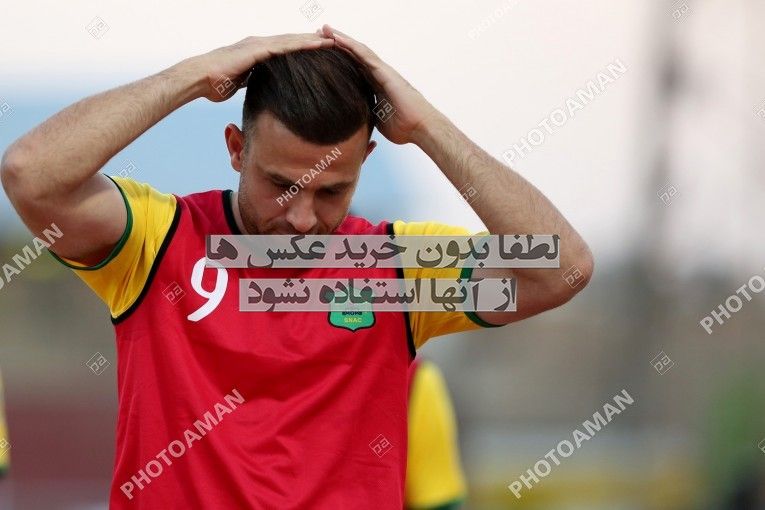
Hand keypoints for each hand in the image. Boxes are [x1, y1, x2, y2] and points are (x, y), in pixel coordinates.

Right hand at [191, 34, 334, 102]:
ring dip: (312, 40)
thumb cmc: (214, 83)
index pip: (285, 50)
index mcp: (257, 52)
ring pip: (291, 40)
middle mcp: (259, 44)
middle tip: (334, 41)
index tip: (320, 51)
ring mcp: (259, 45)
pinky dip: (302, 44)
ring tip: (333, 40)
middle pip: (291, 42)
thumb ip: (253, 82)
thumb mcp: (240, 84)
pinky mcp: (258, 49)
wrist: (199, 78)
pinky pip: (285, 46)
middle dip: (312, 41)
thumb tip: (263, 91)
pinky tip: (317, 44)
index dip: (302, 50)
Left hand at [319, 24, 441, 144]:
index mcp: (375, 85)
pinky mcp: (384, 72)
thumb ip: (365, 113)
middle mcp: (378, 74)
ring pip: (358, 50)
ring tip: (324, 29)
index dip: (338, 59)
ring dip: (341, 38)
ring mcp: (382, 71)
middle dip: (336, 44)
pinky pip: (365, 55)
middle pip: (353, 55)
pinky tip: (338, 38)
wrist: (419, 127)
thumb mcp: (376, 119)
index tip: (321, 52)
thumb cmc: (403, 127)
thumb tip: (351, 119)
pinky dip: (350, 45)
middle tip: (317, 33)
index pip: (353, 68)